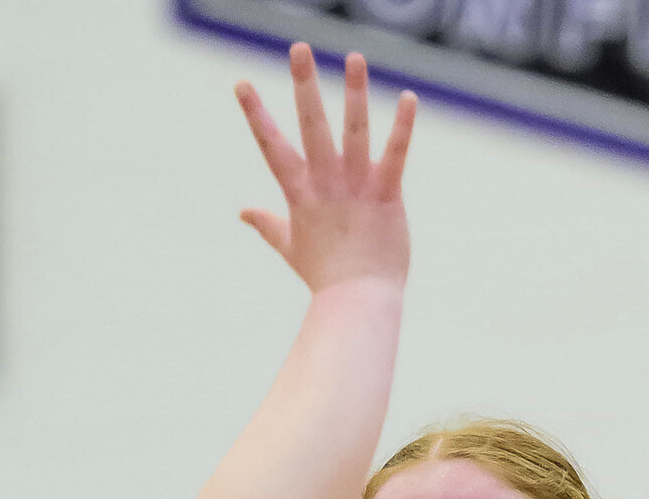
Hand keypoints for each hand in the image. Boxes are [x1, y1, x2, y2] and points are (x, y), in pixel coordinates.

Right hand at [234, 44, 415, 293]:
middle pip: (311, 126)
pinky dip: (402, 126)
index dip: (256, 114)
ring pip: (354, 131)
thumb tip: (243, 212)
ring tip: (354, 56)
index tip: (241, 84)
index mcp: (299, 194)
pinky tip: (407, 96)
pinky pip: (395, 154)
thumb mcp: (289, 247)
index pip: (272, 147)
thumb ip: (267, 224)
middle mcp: (325, 184)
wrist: (358, 300)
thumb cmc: (324, 276)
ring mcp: (356, 188)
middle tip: (298, 48)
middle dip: (303, 85)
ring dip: (355, 92)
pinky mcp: (386, 195)